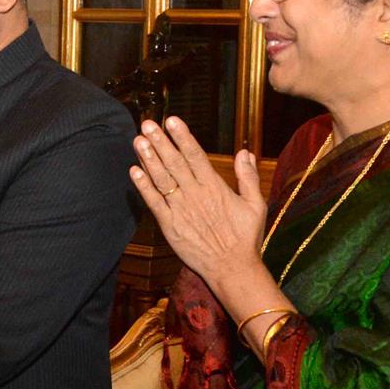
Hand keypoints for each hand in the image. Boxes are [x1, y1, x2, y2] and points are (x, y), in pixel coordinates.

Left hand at [130, 116, 266, 289]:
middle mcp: (195, 195)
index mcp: (215, 187)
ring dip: (148, 159)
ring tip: (138, 140)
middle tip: (147, 123)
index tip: (171, 120)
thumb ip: (248, 176)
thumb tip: (245, 152)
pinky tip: (134, 170)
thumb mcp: (255, 204)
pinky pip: (153, 202)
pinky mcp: (169, 225)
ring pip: (161, 179)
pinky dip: (143, 186)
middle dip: (160, 142)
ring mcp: (180, 210)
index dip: (182, 137)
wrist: (232, 268)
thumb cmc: (245, 237)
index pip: (195, 156)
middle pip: (174, 163)